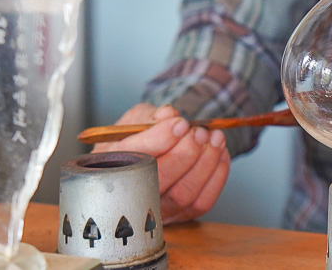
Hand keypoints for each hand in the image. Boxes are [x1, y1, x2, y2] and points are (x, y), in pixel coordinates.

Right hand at [92, 103, 230, 223]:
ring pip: (184, 194)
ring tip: (215, 138)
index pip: (134, 155)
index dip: (160, 139)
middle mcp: (130, 193)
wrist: (148, 153)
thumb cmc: (137, 137)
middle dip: (186, 153)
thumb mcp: (136, 119)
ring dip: (206, 164)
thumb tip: (167, 115)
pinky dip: (216, 177)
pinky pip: (202, 203)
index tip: (180, 123)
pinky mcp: (178, 216)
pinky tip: (220, 154)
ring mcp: (155, 209)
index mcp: (111, 164)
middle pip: (160, 179)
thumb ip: (149, 116)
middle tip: (199, 132)